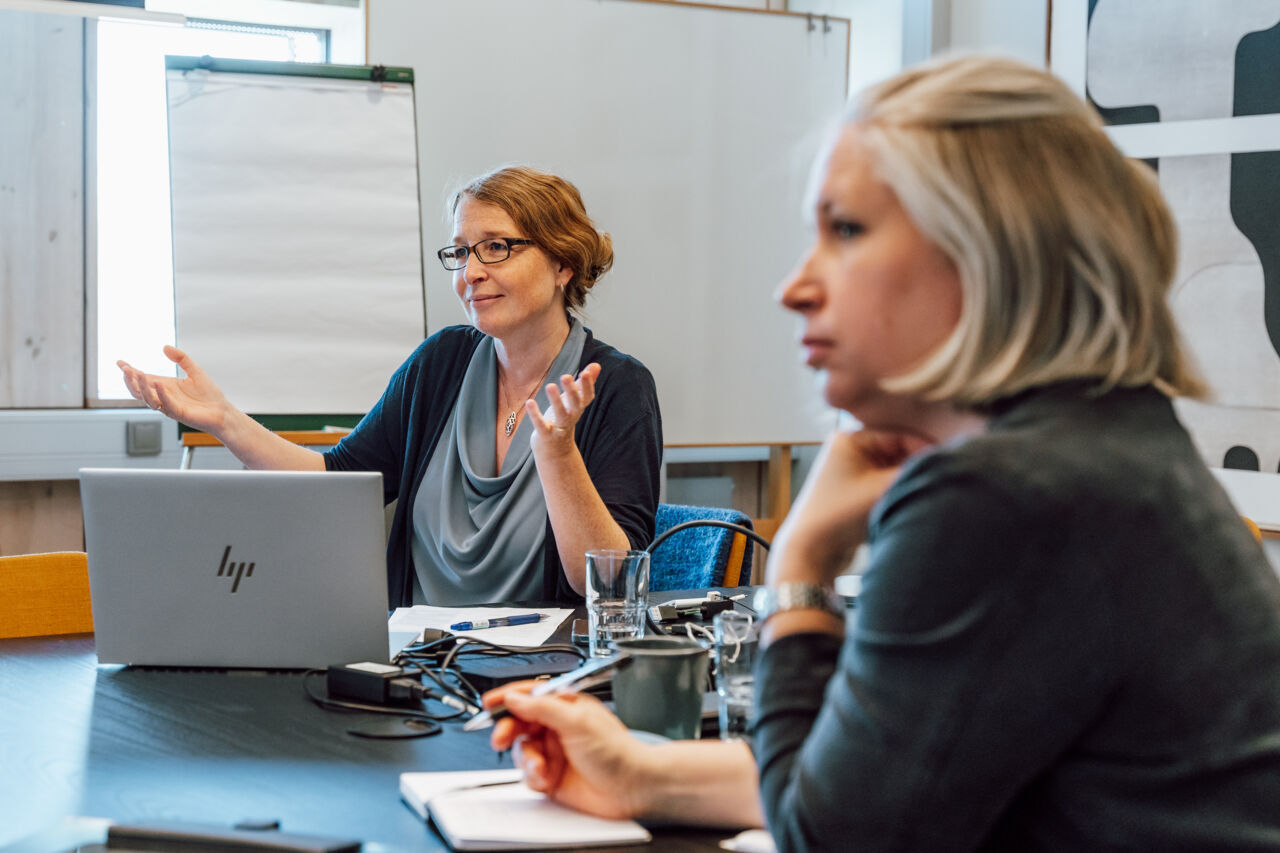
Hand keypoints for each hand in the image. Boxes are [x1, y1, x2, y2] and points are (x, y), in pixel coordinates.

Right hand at [116, 345, 232, 433]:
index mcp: (165, 387)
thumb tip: (165, 347)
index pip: (143, 379)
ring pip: (149, 399)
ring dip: (142, 387)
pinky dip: (161, 395)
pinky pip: (167, 405)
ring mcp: (170, 406)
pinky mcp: (179, 413)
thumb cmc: (209, 395)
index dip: (130, 372)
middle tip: (126, 369)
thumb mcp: (195, 371)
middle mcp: (164, 397)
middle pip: (140, 391)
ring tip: (138, 374)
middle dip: (131, 380)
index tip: (120, 363)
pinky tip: (159, 384)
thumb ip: (181, 359)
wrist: (223, 412)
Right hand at [486, 680, 648, 819]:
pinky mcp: (551, 776)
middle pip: (519, 723)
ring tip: (541, 766)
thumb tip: (515, 697)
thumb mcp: (577, 722)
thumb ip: (542, 707)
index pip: (530, 695)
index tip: (489, 703)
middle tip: (501, 738)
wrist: (631, 788)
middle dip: (508, 730)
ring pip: (521, 750)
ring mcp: (554, 751)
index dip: (508, 698)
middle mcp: (557, 727)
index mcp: (565, 706)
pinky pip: (528, 774)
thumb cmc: (617, 751)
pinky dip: (534, 777)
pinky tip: (547, 778)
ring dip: (527, 759)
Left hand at [526, 362, 600, 458]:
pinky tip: (529, 402)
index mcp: (578, 407)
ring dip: (555, 401)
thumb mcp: (574, 401)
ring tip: (549, 386)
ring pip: (561, 415)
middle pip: (575, 404)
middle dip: (572, 391)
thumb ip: (584, 384)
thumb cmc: (563, 419)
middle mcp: (572, 417)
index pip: (587, 396)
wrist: (555, 450)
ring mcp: (559, 427)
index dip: (588, 386)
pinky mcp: (546, 435)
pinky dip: (535, 415)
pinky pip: (542, 425)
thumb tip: (597, 365)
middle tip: (566, 376)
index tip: (585, 372)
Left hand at [768, 429, 931, 585]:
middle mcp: (850, 449)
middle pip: (899, 451)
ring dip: (909, 479)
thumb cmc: (839, 516)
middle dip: (918, 466)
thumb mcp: (882, 489)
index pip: (900, 435)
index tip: (947, 464)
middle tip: (942, 479)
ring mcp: (853, 470)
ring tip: (928, 491)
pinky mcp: (857, 490)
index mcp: (850, 438)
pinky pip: (887, 483)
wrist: (812, 551)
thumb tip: (943, 463)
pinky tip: (914, 500)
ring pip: (894, 468)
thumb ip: (914, 472)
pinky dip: (900, 490)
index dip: (925, 450)